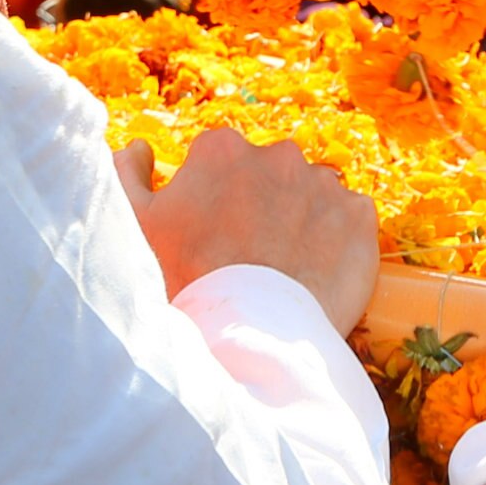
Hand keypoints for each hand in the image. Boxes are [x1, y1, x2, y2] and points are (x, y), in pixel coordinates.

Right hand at [111, 127, 379, 332]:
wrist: (250, 336)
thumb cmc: (185, 281)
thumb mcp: (133, 224)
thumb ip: (126, 172)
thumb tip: (141, 148)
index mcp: (222, 148)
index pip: (220, 160)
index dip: (214, 197)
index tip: (212, 232)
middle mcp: (277, 154)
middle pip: (268, 173)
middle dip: (260, 202)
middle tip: (247, 253)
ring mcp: (324, 183)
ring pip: (311, 193)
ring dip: (300, 217)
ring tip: (284, 266)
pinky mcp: (359, 217)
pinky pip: (349, 218)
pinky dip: (336, 239)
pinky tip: (315, 271)